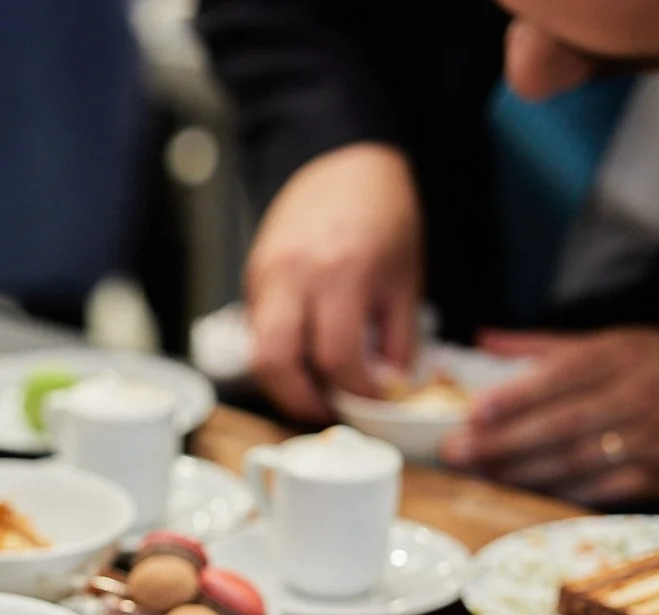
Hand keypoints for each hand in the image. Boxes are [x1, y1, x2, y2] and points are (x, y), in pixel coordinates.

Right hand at [244, 143, 423, 422]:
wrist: (342, 160)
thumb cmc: (383, 213)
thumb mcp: (406, 275)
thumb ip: (400, 336)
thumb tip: (390, 387)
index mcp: (343, 274)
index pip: (338, 358)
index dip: (356, 392)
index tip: (374, 401)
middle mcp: (294, 276)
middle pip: (277, 364)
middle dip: (302, 401)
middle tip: (328, 410)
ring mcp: (265, 277)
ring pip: (257, 354)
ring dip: (283, 385)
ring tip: (313, 391)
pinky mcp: (252, 277)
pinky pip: (258, 330)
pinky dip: (279, 353)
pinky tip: (304, 354)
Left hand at [441, 327, 658, 504]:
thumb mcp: (613, 339)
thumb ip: (544, 345)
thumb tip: (481, 340)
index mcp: (625, 355)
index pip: (563, 374)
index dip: (517, 395)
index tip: (473, 410)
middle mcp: (640, 396)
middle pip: (562, 424)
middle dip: (504, 441)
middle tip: (457, 452)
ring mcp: (653, 441)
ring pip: (576, 461)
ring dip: (520, 472)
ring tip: (479, 473)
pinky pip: (600, 490)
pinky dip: (558, 492)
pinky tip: (522, 492)